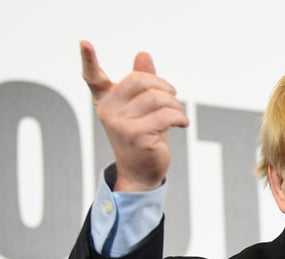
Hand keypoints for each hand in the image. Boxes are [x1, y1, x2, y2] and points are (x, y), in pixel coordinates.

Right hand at [80, 40, 188, 190]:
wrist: (141, 173)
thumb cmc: (142, 137)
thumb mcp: (142, 108)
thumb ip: (143, 82)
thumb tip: (143, 54)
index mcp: (107, 100)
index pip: (93, 77)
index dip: (88, 59)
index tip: (84, 43)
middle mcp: (108, 110)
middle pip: (140, 80)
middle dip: (163, 86)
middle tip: (173, 95)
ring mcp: (119, 123)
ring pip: (156, 98)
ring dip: (175, 105)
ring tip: (179, 115)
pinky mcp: (135, 135)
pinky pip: (165, 115)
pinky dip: (180, 117)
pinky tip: (182, 123)